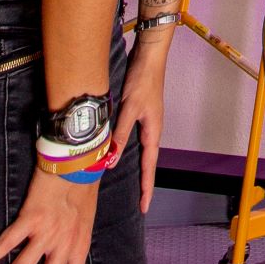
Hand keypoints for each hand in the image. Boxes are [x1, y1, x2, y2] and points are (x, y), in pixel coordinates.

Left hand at [114, 28, 171, 213]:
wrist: (150, 56)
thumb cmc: (142, 80)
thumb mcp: (129, 108)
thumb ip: (120, 134)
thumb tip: (111, 161)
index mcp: (153, 131)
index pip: (149, 166)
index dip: (146, 187)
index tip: (145, 207)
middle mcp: (152, 129)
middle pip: (148, 162)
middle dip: (145, 183)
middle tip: (142, 203)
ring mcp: (148, 121)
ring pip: (142, 151)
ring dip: (139, 168)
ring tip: (136, 185)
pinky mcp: (141, 113)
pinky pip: (136, 139)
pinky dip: (131, 151)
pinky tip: (122, 153)